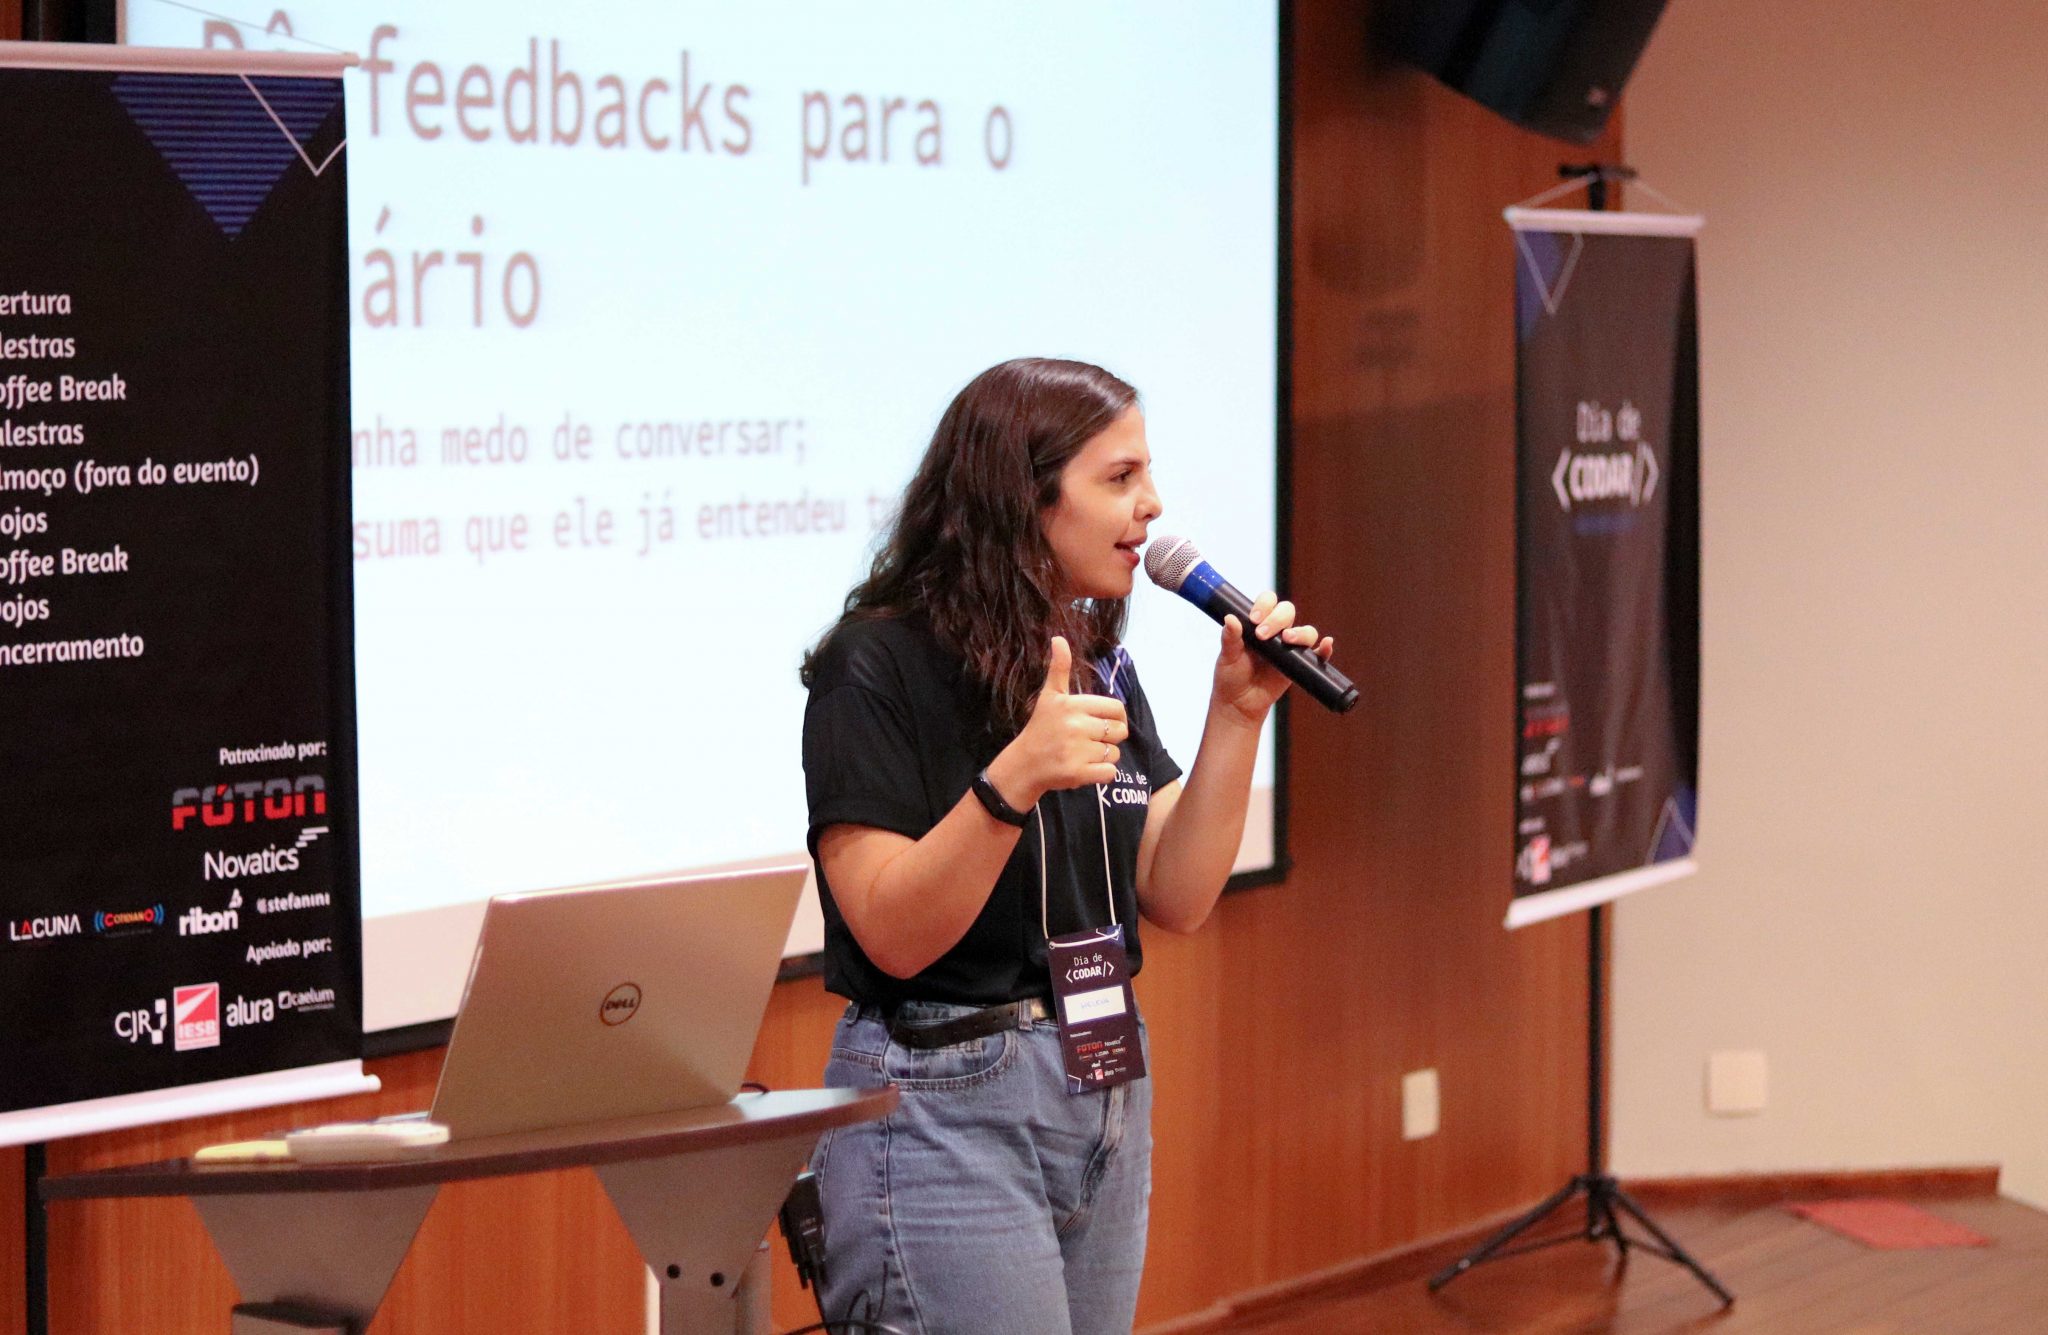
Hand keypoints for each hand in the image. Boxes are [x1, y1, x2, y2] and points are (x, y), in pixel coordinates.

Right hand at [988, 636, 1128, 805]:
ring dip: (1104, 756)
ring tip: (1083, 754)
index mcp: (1072, 705)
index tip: (1103, 723)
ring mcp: (1077, 751)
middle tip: (1089, 740)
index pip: (1117, 709)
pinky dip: (1102, 774)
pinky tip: (1085, 769)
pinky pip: (1110, 773)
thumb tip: (1059, 638)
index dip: (1116, 717)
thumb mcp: (1049, 696)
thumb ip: (1059, 668)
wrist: (1023, 765)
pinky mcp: (1078, 774)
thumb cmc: (1041, 728)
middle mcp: (1075, 726)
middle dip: (1109, 738)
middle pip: (1119, 731)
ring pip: (1115, 753)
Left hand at [1213, 592, 1335, 725]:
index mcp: (1258, 623)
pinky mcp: (1300, 664)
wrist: (1239, 703)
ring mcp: (1290, 647)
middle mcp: (1276, 631)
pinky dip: (1325, 649)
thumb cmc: (1231, 676)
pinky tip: (1326, 645)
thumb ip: (1229, 638)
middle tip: (1262, 634)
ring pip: (1306, 630)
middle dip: (1277, 618)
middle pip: (1287, 611)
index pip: (1268, 602)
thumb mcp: (1227, 657)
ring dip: (1300, 632)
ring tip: (1287, 640)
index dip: (1264, 605)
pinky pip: (1318, 654)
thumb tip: (1230, 618)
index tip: (1254, 619)